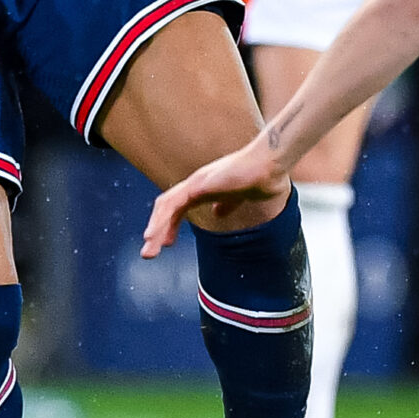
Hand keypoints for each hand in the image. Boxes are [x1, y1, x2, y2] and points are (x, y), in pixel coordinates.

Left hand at [141, 142, 291, 256]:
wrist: (269, 165)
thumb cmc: (259, 178)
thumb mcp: (238, 197)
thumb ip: (227, 204)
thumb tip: (217, 213)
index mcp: (204, 186)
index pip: (178, 206)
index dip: (170, 224)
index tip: (167, 242)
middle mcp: (196, 183)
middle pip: (167, 207)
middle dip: (157, 230)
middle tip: (150, 252)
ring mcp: (196, 182)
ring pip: (165, 207)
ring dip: (155, 229)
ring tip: (149, 250)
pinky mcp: (198, 185)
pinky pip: (173, 204)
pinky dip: (162, 220)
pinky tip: (155, 236)